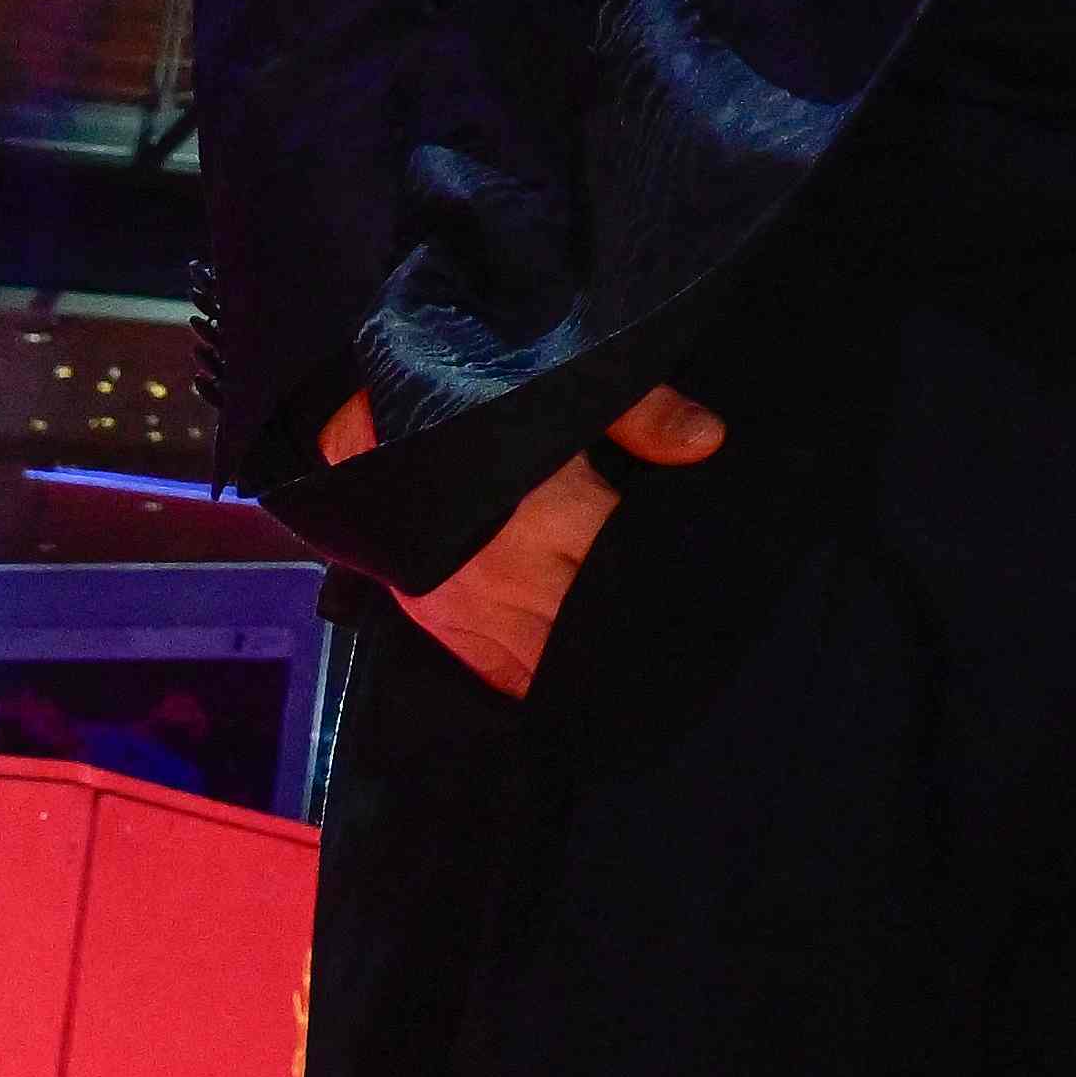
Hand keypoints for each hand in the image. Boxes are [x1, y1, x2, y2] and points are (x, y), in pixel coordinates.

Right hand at [327, 380, 721, 700]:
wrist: (367, 426)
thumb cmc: (474, 404)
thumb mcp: (564, 389)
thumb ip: (642, 414)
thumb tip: (708, 442)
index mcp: (556, 515)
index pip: (627, 571)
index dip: (664, 584)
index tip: (701, 599)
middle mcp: (516, 574)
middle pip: (593, 629)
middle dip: (630, 635)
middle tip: (676, 643)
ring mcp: (473, 609)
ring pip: (549, 664)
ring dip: (584, 667)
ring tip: (632, 674)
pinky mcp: (439, 623)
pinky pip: (500, 675)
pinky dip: (536, 682)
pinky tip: (569, 687)